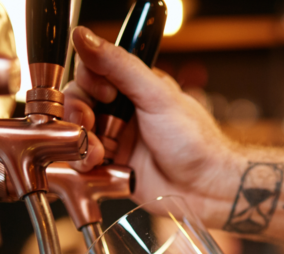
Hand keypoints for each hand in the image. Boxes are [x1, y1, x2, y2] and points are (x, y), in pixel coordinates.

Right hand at [63, 27, 240, 219]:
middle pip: (78, 102)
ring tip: (99, 151)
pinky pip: (82, 160)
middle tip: (90, 123)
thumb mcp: (155, 95)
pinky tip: (98, 164)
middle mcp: (122, 112)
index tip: (105, 94)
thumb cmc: (194, 141)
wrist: (207, 187)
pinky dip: (82, 162)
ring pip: (77, 132)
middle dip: (79, 113)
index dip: (89, 82)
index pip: (92, 73)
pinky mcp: (111, 167)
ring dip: (79, 140)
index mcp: (133, 88)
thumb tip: (86, 37)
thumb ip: (119, 66)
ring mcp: (116, 140)